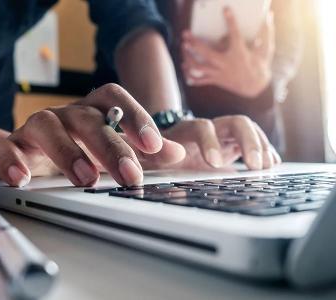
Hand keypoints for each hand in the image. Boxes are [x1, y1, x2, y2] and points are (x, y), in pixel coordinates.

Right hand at [0, 84, 184, 186]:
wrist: (37, 157)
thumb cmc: (83, 152)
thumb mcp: (116, 152)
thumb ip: (146, 152)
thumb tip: (178, 153)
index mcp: (94, 111)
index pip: (114, 98)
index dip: (135, 116)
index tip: (153, 145)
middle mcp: (67, 115)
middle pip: (86, 117)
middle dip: (109, 146)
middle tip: (129, 175)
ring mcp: (38, 128)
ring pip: (47, 125)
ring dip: (68, 152)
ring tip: (86, 179)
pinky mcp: (13, 146)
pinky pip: (5, 147)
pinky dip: (12, 160)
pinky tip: (23, 180)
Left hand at [147, 115, 280, 170]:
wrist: (167, 150)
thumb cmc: (157, 153)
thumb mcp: (149, 155)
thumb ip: (153, 154)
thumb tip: (172, 154)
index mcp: (186, 130)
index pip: (202, 126)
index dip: (210, 141)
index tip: (213, 163)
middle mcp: (210, 129)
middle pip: (236, 123)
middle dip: (248, 141)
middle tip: (255, 165)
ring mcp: (224, 136)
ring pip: (249, 131)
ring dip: (261, 146)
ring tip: (267, 166)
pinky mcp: (233, 146)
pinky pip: (254, 143)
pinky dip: (265, 152)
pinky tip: (272, 164)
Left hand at [181, 8, 274, 97]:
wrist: (255, 88)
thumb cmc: (259, 66)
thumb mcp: (266, 50)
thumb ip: (266, 32)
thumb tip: (268, 15)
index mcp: (239, 53)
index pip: (235, 34)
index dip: (231, 21)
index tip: (225, 9)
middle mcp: (227, 64)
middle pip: (206, 53)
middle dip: (194, 43)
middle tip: (186, 34)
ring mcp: (219, 73)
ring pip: (199, 67)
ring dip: (188, 57)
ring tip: (183, 47)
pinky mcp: (216, 80)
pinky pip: (200, 80)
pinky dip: (190, 75)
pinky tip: (183, 67)